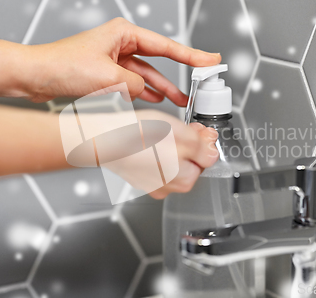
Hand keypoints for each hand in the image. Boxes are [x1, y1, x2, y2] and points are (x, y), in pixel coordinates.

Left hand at [26, 17, 220, 103]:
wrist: (35, 77)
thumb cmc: (62, 67)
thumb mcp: (108, 78)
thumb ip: (135, 85)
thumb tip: (145, 92)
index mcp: (123, 34)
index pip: (166, 46)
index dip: (191, 55)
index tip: (210, 60)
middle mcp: (120, 44)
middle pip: (158, 61)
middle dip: (178, 75)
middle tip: (199, 83)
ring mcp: (114, 59)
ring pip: (146, 75)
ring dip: (162, 88)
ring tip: (180, 100)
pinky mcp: (106, 73)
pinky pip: (132, 83)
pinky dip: (143, 92)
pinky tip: (155, 99)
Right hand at [83, 109, 218, 198]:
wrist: (103, 138)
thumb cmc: (136, 136)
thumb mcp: (180, 134)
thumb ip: (202, 146)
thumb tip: (212, 153)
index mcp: (184, 180)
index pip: (206, 160)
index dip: (203, 141)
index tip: (196, 129)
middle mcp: (168, 187)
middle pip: (189, 162)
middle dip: (187, 144)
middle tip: (177, 127)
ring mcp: (151, 183)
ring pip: (171, 161)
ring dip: (171, 146)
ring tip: (159, 131)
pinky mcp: (137, 176)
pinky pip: (154, 162)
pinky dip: (154, 150)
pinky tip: (146, 139)